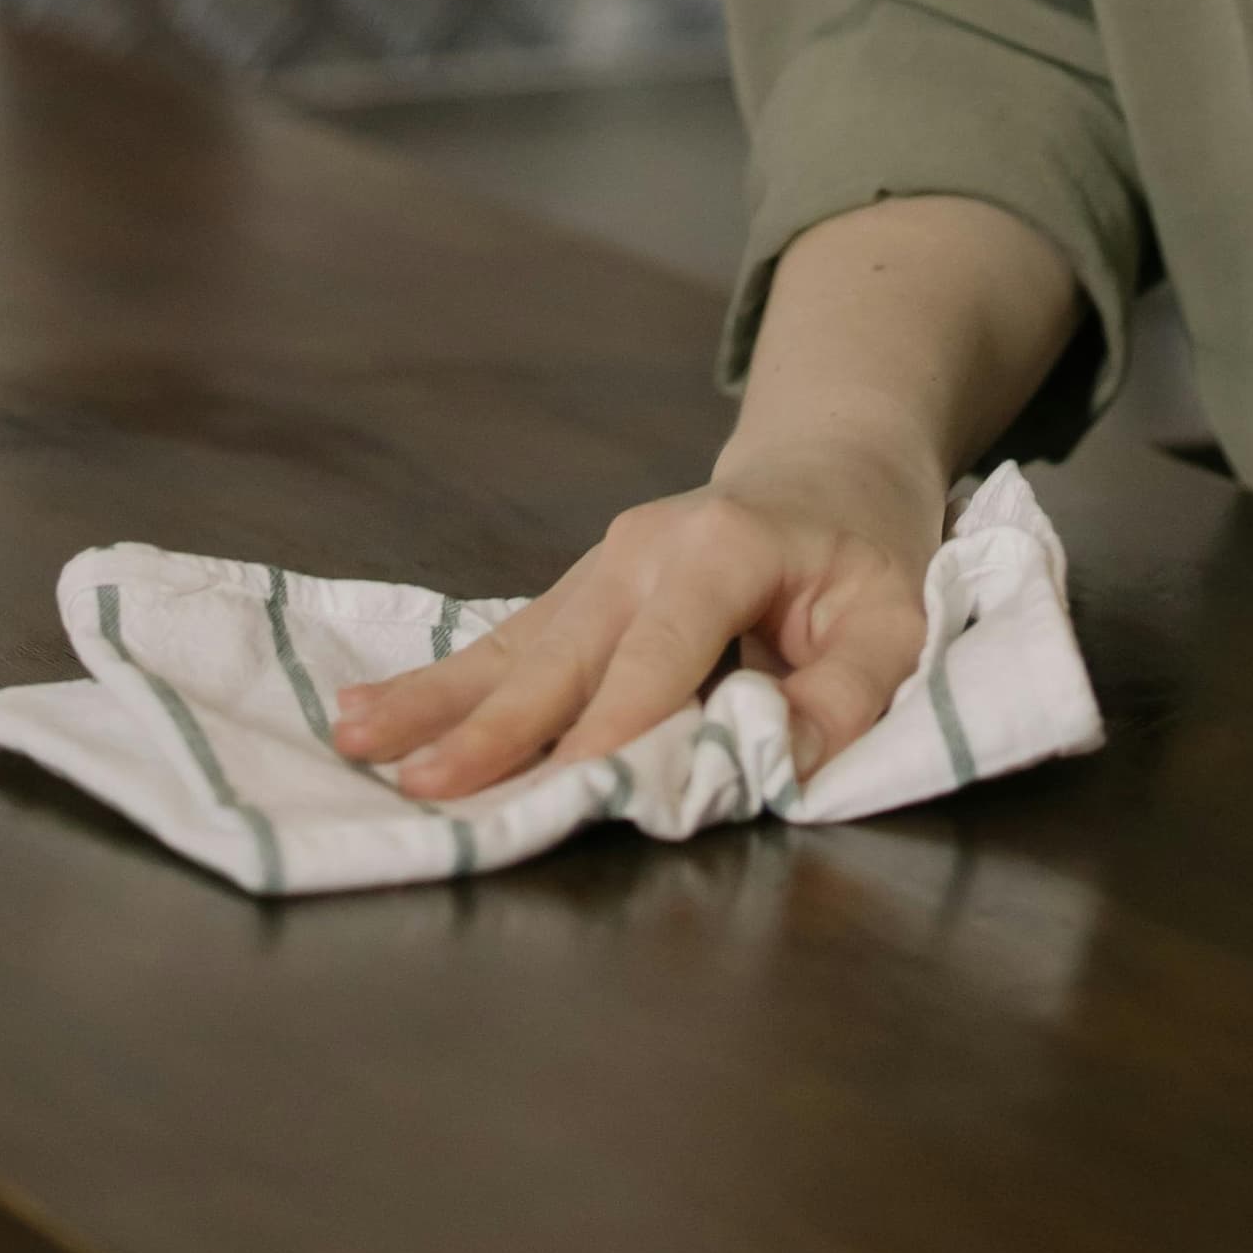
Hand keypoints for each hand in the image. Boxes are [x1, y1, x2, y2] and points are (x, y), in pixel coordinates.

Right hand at [326, 438, 943, 805]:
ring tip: (355, 736)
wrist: (832, 462)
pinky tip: (370, 707)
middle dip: (493, 728)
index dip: (611, 728)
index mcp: (721, 549)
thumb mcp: (897, 619)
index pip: (657, 656)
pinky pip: (512, 640)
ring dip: (435, 698)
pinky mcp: (583, 588)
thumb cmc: (867, 548)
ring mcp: (603, 564)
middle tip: (423, 788)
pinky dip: (444, 681)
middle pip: (563, 655)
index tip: (558, 790)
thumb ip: (846, 693)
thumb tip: (780, 764)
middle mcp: (644, 549)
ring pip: (515, 645)